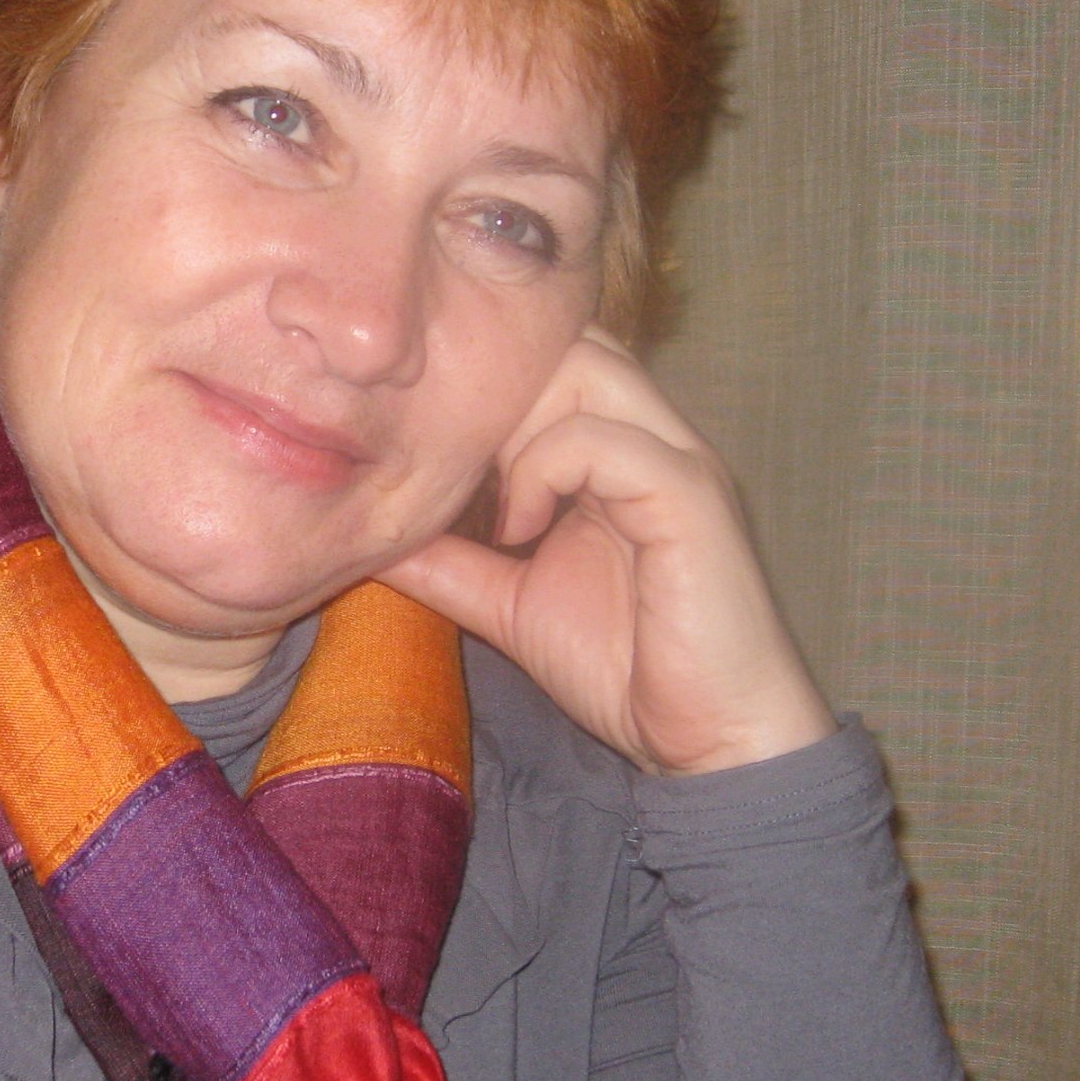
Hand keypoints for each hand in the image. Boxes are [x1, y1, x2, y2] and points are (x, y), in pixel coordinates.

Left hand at [377, 328, 835, 774]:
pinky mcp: (690, 497)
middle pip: (566, 337)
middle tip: (459, 469)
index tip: (434, 455)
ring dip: (516, 424)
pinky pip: (603, 439)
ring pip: (585, 366)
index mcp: (619, 447)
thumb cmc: (626, 669)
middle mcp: (655, 434)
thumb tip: (368, 535)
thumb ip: (448, 562)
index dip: (483, 386)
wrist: (711, 743)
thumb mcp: (508, 604)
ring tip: (496, 505)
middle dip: (496, 390)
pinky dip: (543, 470)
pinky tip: (521, 530)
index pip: (550, 354)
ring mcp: (678, 458)